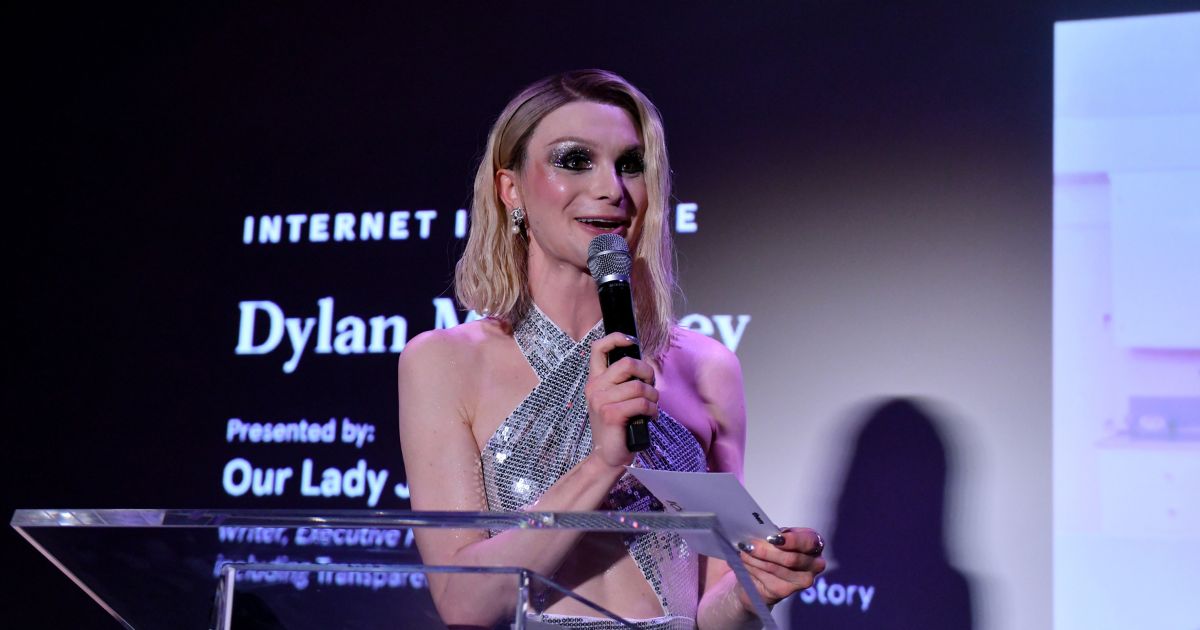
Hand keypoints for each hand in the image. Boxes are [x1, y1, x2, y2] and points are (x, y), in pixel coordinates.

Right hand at [584, 332, 658, 468]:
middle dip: (647, 373)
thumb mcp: (615, 399)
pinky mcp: (611, 414)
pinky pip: (641, 403)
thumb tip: (643, 366)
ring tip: (651, 407)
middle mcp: (595, 388)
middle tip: (650, 387)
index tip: (631, 341)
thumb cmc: (617, 426)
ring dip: (653, 397)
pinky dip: (652, 410)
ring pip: (639, 386)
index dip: (616, 338)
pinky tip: (651, 417)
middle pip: (627, 364)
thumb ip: (623, 381)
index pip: (598, 348)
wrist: (608, 455)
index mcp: (595, 380)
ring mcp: (601, 401)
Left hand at [736, 527, 825, 607]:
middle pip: (791, 559)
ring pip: (777, 569)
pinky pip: (768, 579)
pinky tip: (745, 563)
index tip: (772, 538)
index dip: (792, 540)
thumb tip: (760, 533)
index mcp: (814, 543)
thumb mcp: (773, 537)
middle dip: (766, 551)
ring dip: (755, 559)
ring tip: (743, 552)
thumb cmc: (770, 548)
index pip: (808, 541)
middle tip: (748, 545)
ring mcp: (804, 580)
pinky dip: (753, 569)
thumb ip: (772, 535)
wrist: (760, 574)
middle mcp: (815, 563)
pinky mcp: (787, 591)